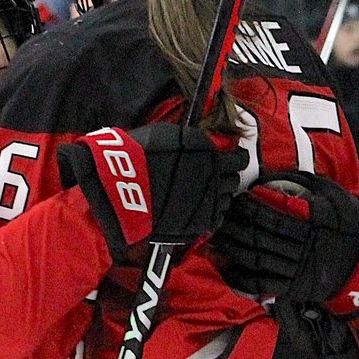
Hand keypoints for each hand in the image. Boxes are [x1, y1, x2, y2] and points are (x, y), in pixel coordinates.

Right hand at [58, 123, 247, 260]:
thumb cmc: (137, 155)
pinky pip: (216, 218)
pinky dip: (212, 211)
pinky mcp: (198, 224)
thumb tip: (205, 145)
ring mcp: (208, 203)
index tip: (232, 159)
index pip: (238, 159)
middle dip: (226, 176)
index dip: (236, 158)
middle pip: (233, 180)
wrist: (119, 187)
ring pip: (226, 199)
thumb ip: (192, 142)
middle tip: (216, 175)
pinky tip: (200, 207)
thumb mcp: (168, 135)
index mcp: (210, 155)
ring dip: (219, 194)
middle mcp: (214, 179)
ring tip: (205, 192)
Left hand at [213, 172, 358, 301]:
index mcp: (316, 224)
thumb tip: (278, 174)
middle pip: (262, 237)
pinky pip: (264, 284)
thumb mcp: (337, 197)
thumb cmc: (350, 222)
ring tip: (216, 237)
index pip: (276, 216)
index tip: (237, 198)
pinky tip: (227, 267)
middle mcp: (307, 248)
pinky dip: (243, 277)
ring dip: (234, 248)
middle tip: (218, 215)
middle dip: (236, 226)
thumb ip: (308, 185)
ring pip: (259, 259)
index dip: (252, 208)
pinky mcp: (296, 288)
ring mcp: (301, 270)